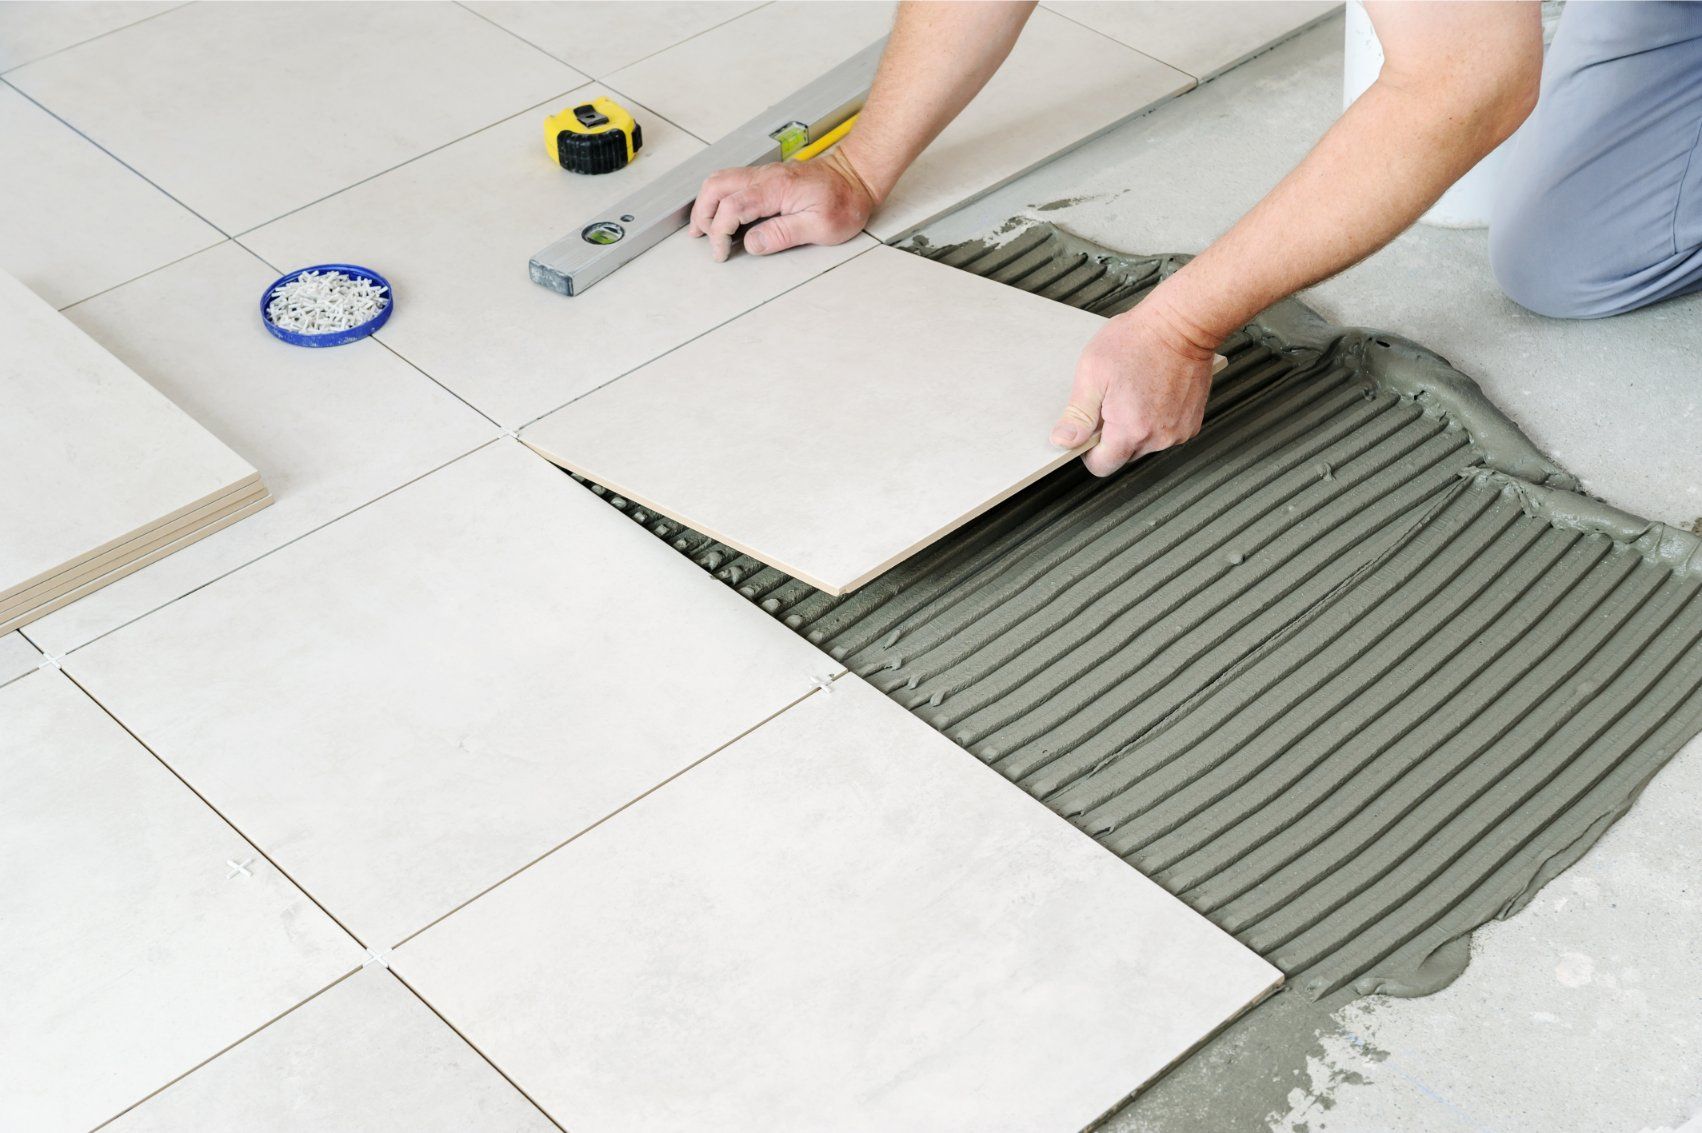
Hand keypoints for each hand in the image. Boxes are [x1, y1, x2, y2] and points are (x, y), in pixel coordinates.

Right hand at [687, 147, 877, 261]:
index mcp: (777, 188)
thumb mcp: (821, 227)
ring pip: (720, 180)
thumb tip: (751, 243)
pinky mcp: (766, 176)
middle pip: (717, 187)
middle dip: (704, 214)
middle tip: (703, 238)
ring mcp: (764, 173)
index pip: (733, 207)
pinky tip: (719, 213)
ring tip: (702, 227)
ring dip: (706, 203)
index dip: (721, 232)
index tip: (723, 252)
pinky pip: (732, 180)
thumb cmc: (845, 201)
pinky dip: (718, 197)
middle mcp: (765, 176)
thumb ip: (782, 235)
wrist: (857, 176)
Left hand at [1050, 303, 1216, 476]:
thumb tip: (1064, 441)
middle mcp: (1158, 437)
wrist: (1182, 323)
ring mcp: (1178, 431)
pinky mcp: (1191, 422)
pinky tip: (1153, 393)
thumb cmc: (1139, 340)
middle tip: (1113, 400)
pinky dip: (1156, 419)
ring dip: (1135, 427)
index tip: (1090, 428)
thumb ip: (1078, 414)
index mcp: (1130, 430)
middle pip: (1124, 456)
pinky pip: (1164, 433)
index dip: (1089, 450)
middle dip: (1113, 435)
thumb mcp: (1093, 372)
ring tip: (1135, 392)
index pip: (1102, 466)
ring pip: (1145, 444)